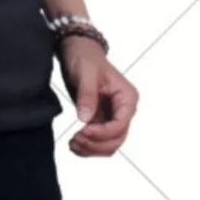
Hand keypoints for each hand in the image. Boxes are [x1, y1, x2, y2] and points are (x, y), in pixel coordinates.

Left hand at [58, 35, 139, 156]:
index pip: (120, 125)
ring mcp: (112, 116)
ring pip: (109, 144)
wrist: (77, 50)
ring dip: (92, 149)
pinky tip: (74, 145)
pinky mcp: (100, 119)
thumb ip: (87, 96)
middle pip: (117, 139)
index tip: (82, 131)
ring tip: (73, 143)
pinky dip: (88, 146)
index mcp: (127, 98)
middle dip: (96, 143)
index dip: (102, 133)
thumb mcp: (85, 74)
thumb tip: (86, 119)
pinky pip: (99, 140)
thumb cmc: (85, 58)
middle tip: (75, 139)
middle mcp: (123, 110)